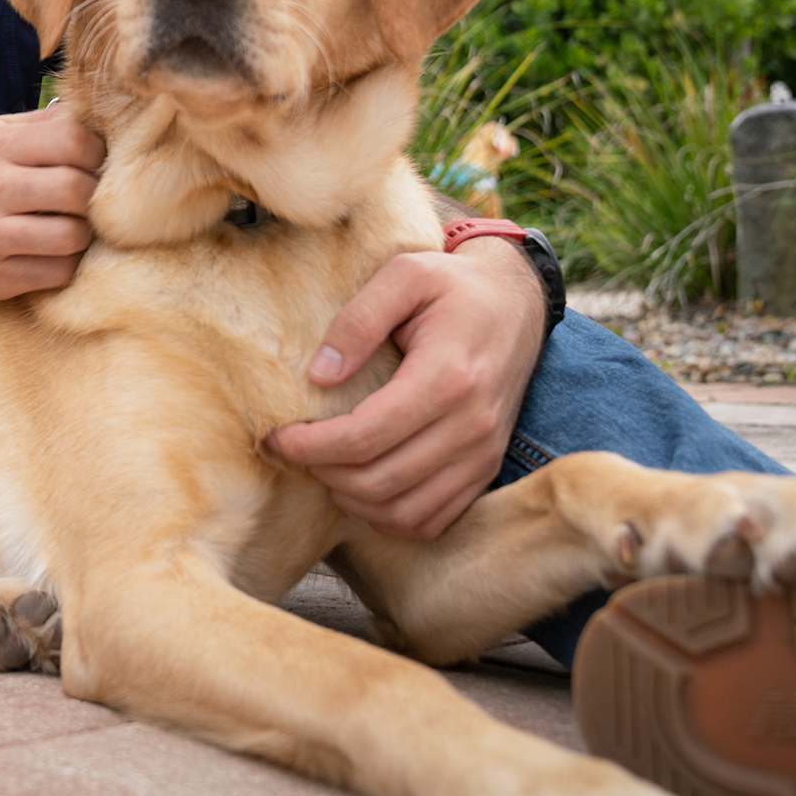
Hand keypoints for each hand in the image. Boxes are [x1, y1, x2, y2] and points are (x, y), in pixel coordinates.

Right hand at [0, 105, 103, 301]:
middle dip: (94, 197)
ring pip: (72, 236)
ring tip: (70, 229)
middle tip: (87, 202)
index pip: (72, 140)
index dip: (97, 155)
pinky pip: (57, 272)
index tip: (94, 167)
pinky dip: (66, 263)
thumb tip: (103, 119)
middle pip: (75, 189)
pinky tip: (51, 254)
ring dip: (83, 235)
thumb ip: (45, 125)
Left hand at [267, 241, 544, 538]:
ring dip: (353, 499)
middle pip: (380, 480)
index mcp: (448, 377)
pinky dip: (389, 516)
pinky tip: (364, 486)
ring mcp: (483, 453)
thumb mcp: (404, 275)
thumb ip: (358, 320)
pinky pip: (432, 521)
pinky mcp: (485, 469)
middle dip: (323, 472)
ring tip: (325, 467)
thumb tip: (320, 375)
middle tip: (296, 449)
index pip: (365, 436)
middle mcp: (471, 425)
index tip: (278, 436)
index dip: (311, 446)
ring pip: (403, 511)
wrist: (517, 303)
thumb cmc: (454, 287)